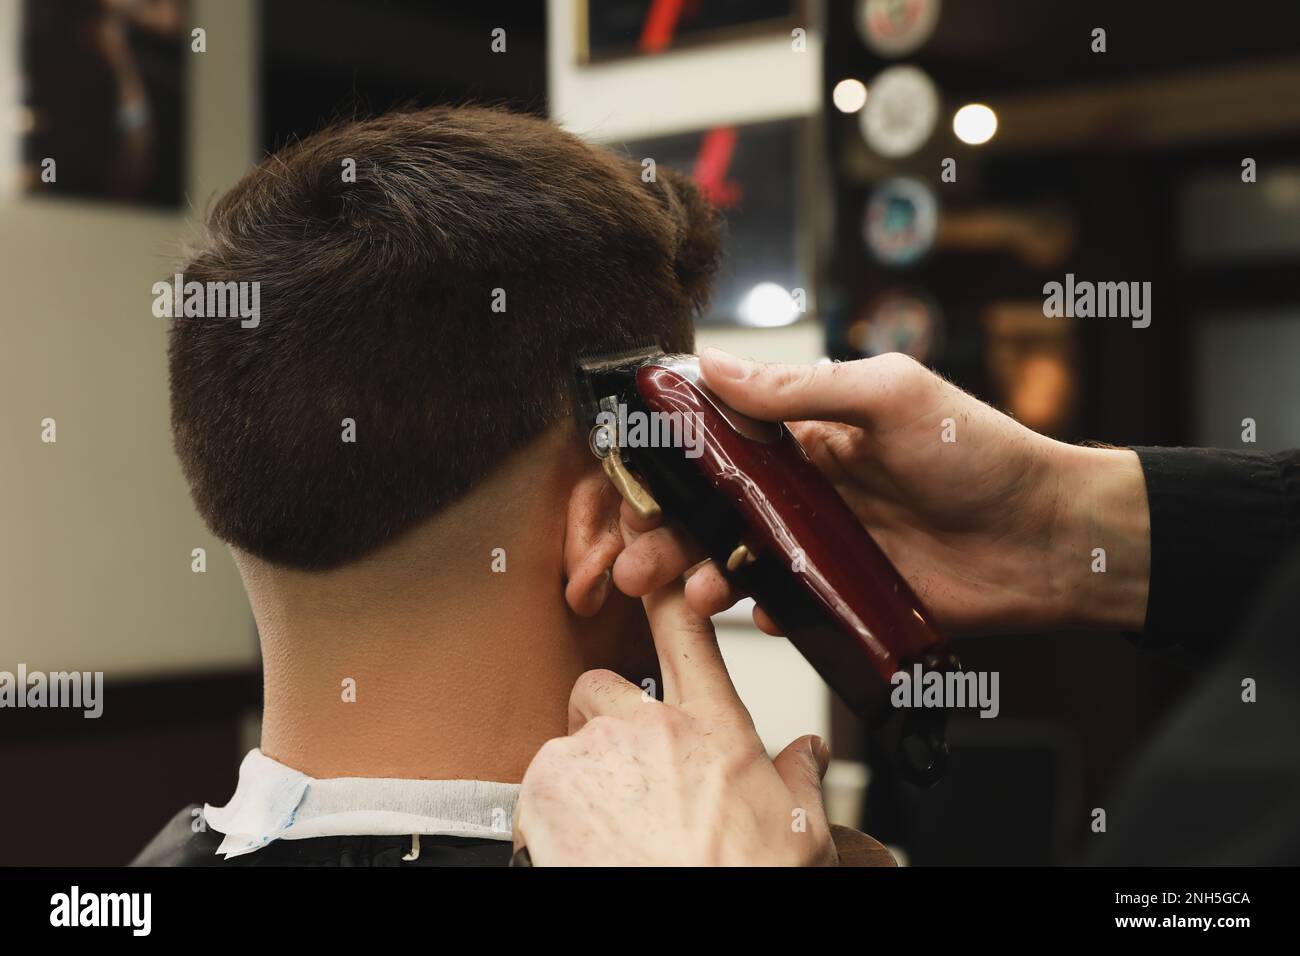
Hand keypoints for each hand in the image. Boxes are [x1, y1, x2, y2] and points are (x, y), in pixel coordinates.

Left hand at [512, 575, 835, 865]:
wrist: (691, 928)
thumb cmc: (746, 884)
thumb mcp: (799, 835)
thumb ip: (799, 781)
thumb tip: (809, 754)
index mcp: (717, 731)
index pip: (690, 638)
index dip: (668, 594)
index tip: (654, 572)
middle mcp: (653, 727)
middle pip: (603, 686)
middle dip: (602, 721)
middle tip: (622, 778)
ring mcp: (595, 752)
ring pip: (567, 743)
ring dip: (579, 780)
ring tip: (608, 834)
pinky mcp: (545, 788)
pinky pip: (534, 789)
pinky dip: (546, 818)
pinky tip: (582, 850)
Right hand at [611, 349, 1149, 634]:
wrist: (1052, 539)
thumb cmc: (980, 452)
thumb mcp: (890, 396)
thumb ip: (800, 389)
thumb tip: (714, 366)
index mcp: (811, 434)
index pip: (721, 441)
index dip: (671, 461)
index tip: (630, 477)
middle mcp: (808, 490)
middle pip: (715, 510)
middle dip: (667, 533)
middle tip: (634, 559)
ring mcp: (825, 546)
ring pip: (741, 562)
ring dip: (702, 577)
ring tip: (683, 593)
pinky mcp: (847, 597)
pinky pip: (790, 607)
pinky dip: (765, 613)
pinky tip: (759, 615)